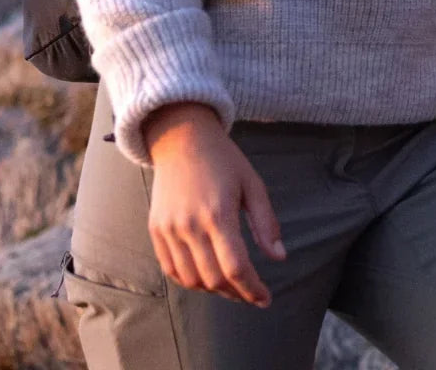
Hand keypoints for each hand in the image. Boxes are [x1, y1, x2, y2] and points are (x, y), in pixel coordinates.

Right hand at [142, 102, 286, 306]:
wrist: (181, 138)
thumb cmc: (223, 159)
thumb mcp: (252, 183)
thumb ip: (265, 222)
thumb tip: (280, 257)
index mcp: (218, 213)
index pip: (235, 267)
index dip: (252, 289)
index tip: (265, 299)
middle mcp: (189, 225)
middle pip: (213, 279)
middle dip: (236, 293)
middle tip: (252, 293)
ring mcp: (168, 229)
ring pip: (191, 280)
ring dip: (213, 290)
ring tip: (231, 286)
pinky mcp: (155, 230)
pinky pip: (171, 270)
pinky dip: (190, 281)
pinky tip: (206, 278)